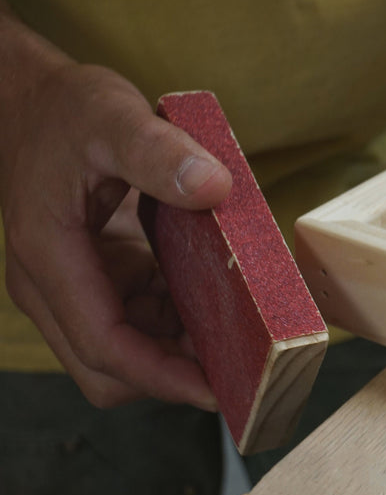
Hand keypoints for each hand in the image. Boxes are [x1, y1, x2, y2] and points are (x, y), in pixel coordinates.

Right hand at [0, 52, 231, 407]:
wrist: (34, 105)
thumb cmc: (67, 111)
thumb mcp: (113, 115)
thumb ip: (159, 151)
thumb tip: (215, 187)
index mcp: (50, 257)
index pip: (103, 343)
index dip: (161, 376)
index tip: (216, 389)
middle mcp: (55, 287)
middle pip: (111, 369)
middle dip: (173, 375)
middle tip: (241, 365)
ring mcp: (75, 290)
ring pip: (128, 354)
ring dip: (180, 352)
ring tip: (239, 332)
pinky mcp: (99, 283)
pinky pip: (140, 325)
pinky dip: (178, 325)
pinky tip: (216, 301)